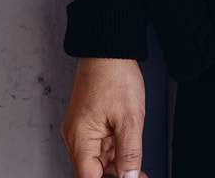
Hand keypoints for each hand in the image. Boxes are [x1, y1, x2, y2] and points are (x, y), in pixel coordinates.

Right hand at [61, 57, 145, 177]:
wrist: (108, 48)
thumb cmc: (114, 75)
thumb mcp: (130, 119)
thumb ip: (129, 154)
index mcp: (79, 138)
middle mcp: (75, 136)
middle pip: (92, 171)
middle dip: (115, 175)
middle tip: (138, 175)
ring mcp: (80, 129)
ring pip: (97, 160)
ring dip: (117, 165)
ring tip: (139, 167)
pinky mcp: (87, 122)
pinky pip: (99, 145)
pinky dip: (114, 151)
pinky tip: (129, 151)